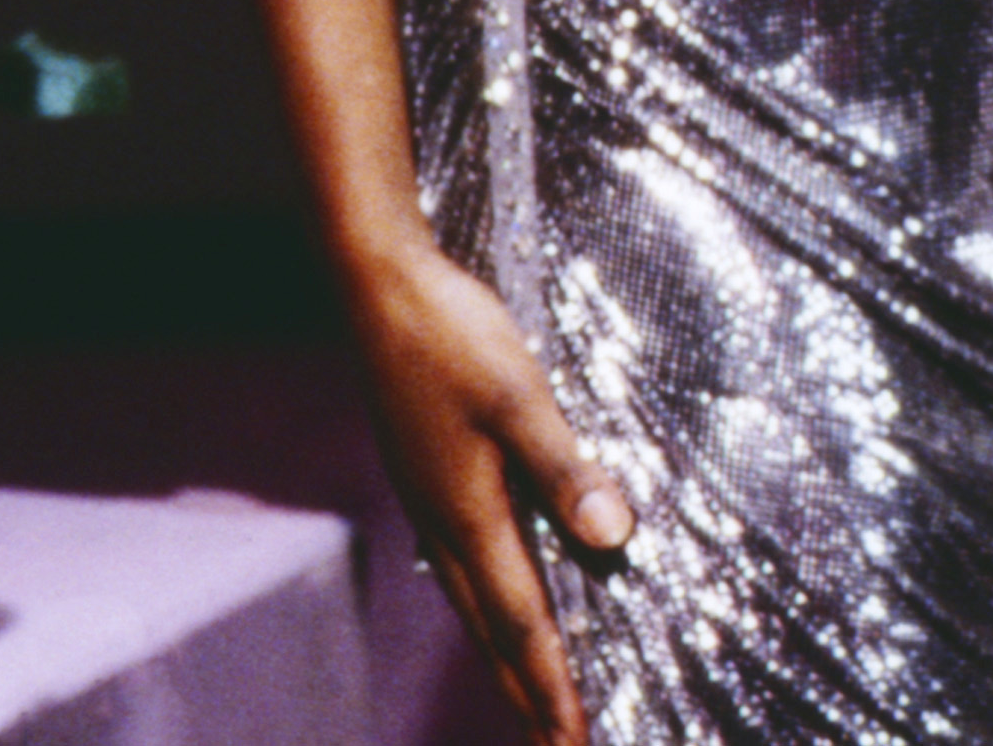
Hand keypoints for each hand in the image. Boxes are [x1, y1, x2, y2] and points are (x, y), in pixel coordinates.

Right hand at [351, 234, 632, 745]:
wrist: (378, 292)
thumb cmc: (452, 338)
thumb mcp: (521, 398)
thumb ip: (568, 471)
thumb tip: (613, 540)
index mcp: (471, 517)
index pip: (523, 624)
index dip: (550, 686)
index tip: (571, 741)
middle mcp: (446, 526)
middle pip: (494, 632)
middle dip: (527, 694)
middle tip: (556, 744)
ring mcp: (431, 505)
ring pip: (475, 604)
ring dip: (507, 656)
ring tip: (531, 696)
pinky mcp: (428, 480)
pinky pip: (465, 568)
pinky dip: (490, 605)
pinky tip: (495, 601)